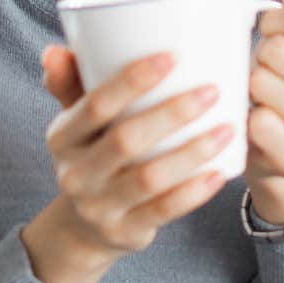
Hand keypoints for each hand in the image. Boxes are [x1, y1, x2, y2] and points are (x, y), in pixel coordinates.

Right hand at [24, 46, 233, 282]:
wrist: (81, 228)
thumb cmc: (93, 155)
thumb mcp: (77, 123)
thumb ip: (72, 84)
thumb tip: (54, 50)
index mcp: (62, 137)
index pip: (95, 105)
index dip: (132, 80)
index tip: (173, 56)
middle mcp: (74, 174)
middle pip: (125, 140)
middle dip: (172, 113)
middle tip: (212, 91)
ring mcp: (98, 207)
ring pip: (149, 178)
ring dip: (192, 152)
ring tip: (228, 128)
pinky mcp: (124, 232)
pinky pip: (163, 211)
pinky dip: (194, 192)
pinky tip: (221, 172)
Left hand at [246, 0, 283, 224]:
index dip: (274, 21)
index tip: (268, 34)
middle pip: (278, 50)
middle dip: (259, 54)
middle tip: (261, 68)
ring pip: (262, 84)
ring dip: (249, 85)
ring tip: (257, 96)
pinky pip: (259, 124)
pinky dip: (247, 118)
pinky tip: (252, 120)